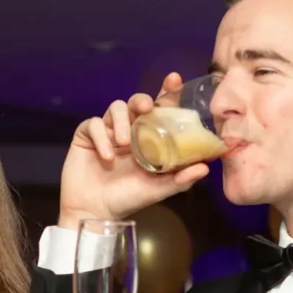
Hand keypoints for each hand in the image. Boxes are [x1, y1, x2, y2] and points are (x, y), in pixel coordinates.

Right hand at [58, 72, 210, 227]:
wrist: (94, 212)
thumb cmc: (127, 199)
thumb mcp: (158, 190)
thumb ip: (180, 179)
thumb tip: (206, 167)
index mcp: (148, 140)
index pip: (160, 111)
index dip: (167, 94)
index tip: (174, 81)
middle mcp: (129, 131)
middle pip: (136, 103)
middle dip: (141, 100)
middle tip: (145, 107)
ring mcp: (107, 132)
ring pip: (114, 108)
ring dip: (121, 121)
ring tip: (124, 143)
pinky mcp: (86, 135)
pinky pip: (93, 124)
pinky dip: (101, 137)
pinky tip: (106, 157)